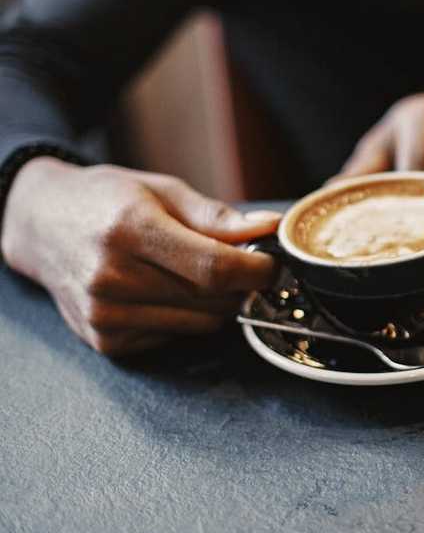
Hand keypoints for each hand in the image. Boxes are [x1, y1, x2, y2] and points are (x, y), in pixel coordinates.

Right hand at [0, 158, 279, 355]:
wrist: (41, 225)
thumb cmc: (106, 201)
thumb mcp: (162, 191)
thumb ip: (217, 216)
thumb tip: (270, 228)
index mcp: (130, 231)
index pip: (214, 268)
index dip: (256, 271)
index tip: (273, 264)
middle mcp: (111, 277)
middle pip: (212, 299)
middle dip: (241, 285)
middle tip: (240, 264)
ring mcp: (105, 314)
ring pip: (201, 323)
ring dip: (216, 303)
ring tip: (194, 273)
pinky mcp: (106, 341)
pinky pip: (175, 336)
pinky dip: (185, 317)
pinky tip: (163, 290)